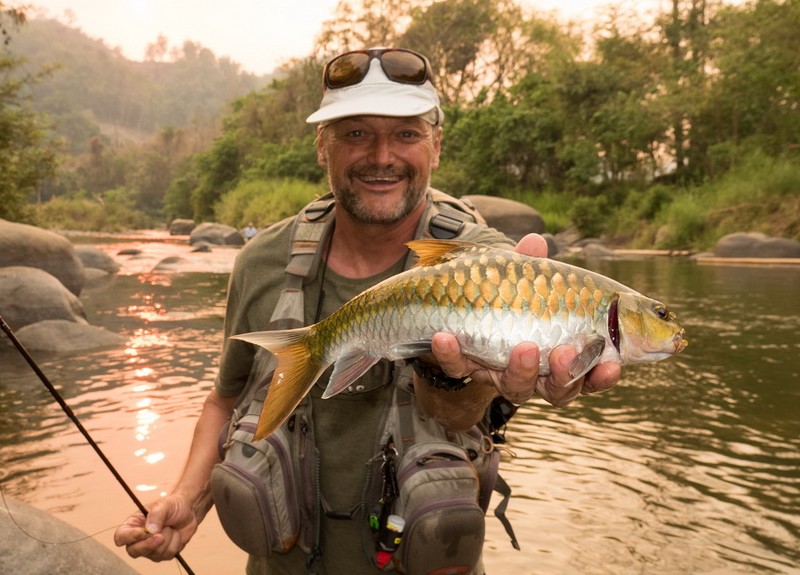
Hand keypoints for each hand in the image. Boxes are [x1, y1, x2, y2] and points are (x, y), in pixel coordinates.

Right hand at [113, 495, 197, 561]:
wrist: (188, 511)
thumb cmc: (172, 505)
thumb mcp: (164, 504)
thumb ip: (156, 515)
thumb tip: (150, 530)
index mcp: (133, 525)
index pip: (121, 537)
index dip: (129, 537)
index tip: (143, 532)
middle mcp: (138, 539)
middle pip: (134, 551)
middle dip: (149, 545)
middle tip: (161, 536)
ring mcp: (150, 548)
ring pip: (155, 553)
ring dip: (167, 539)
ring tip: (171, 526)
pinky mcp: (163, 554)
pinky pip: (168, 554)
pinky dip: (175, 542)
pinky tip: (176, 533)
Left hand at [429, 233, 620, 408]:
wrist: (457, 311)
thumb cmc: (503, 296)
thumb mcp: (518, 279)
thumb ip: (528, 266)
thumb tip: (535, 242)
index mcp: (560, 353)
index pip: (589, 373)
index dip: (602, 376)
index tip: (612, 365)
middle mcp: (535, 373)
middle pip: (558, 389)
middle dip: (564, 375)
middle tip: (564, 354)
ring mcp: (501, 374)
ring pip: (516, 388)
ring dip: (520, 370)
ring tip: (523, 348)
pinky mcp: (467, 368)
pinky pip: (459, 368)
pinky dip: (452, 355)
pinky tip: (445, 338)